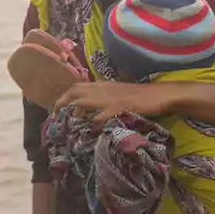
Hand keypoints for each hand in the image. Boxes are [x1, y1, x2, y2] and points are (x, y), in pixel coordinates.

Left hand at [55, 81, 175, 122]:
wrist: (159, 94)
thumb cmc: (139, 96)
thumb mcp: (117, 93)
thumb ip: (103, 98)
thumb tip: (89, 110)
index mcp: (102, 85)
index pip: (76, 86)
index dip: (63, 97)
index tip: (56, 110)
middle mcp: (103, 88)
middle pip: (74, 91)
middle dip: (61, 103)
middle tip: (56, 118)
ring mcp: (110, 98)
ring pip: (83, 100)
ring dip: (74, 112)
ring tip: (70, 124)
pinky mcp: (119, 107)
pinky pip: (101, 114)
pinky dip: (93, 121)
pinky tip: (90, 129)